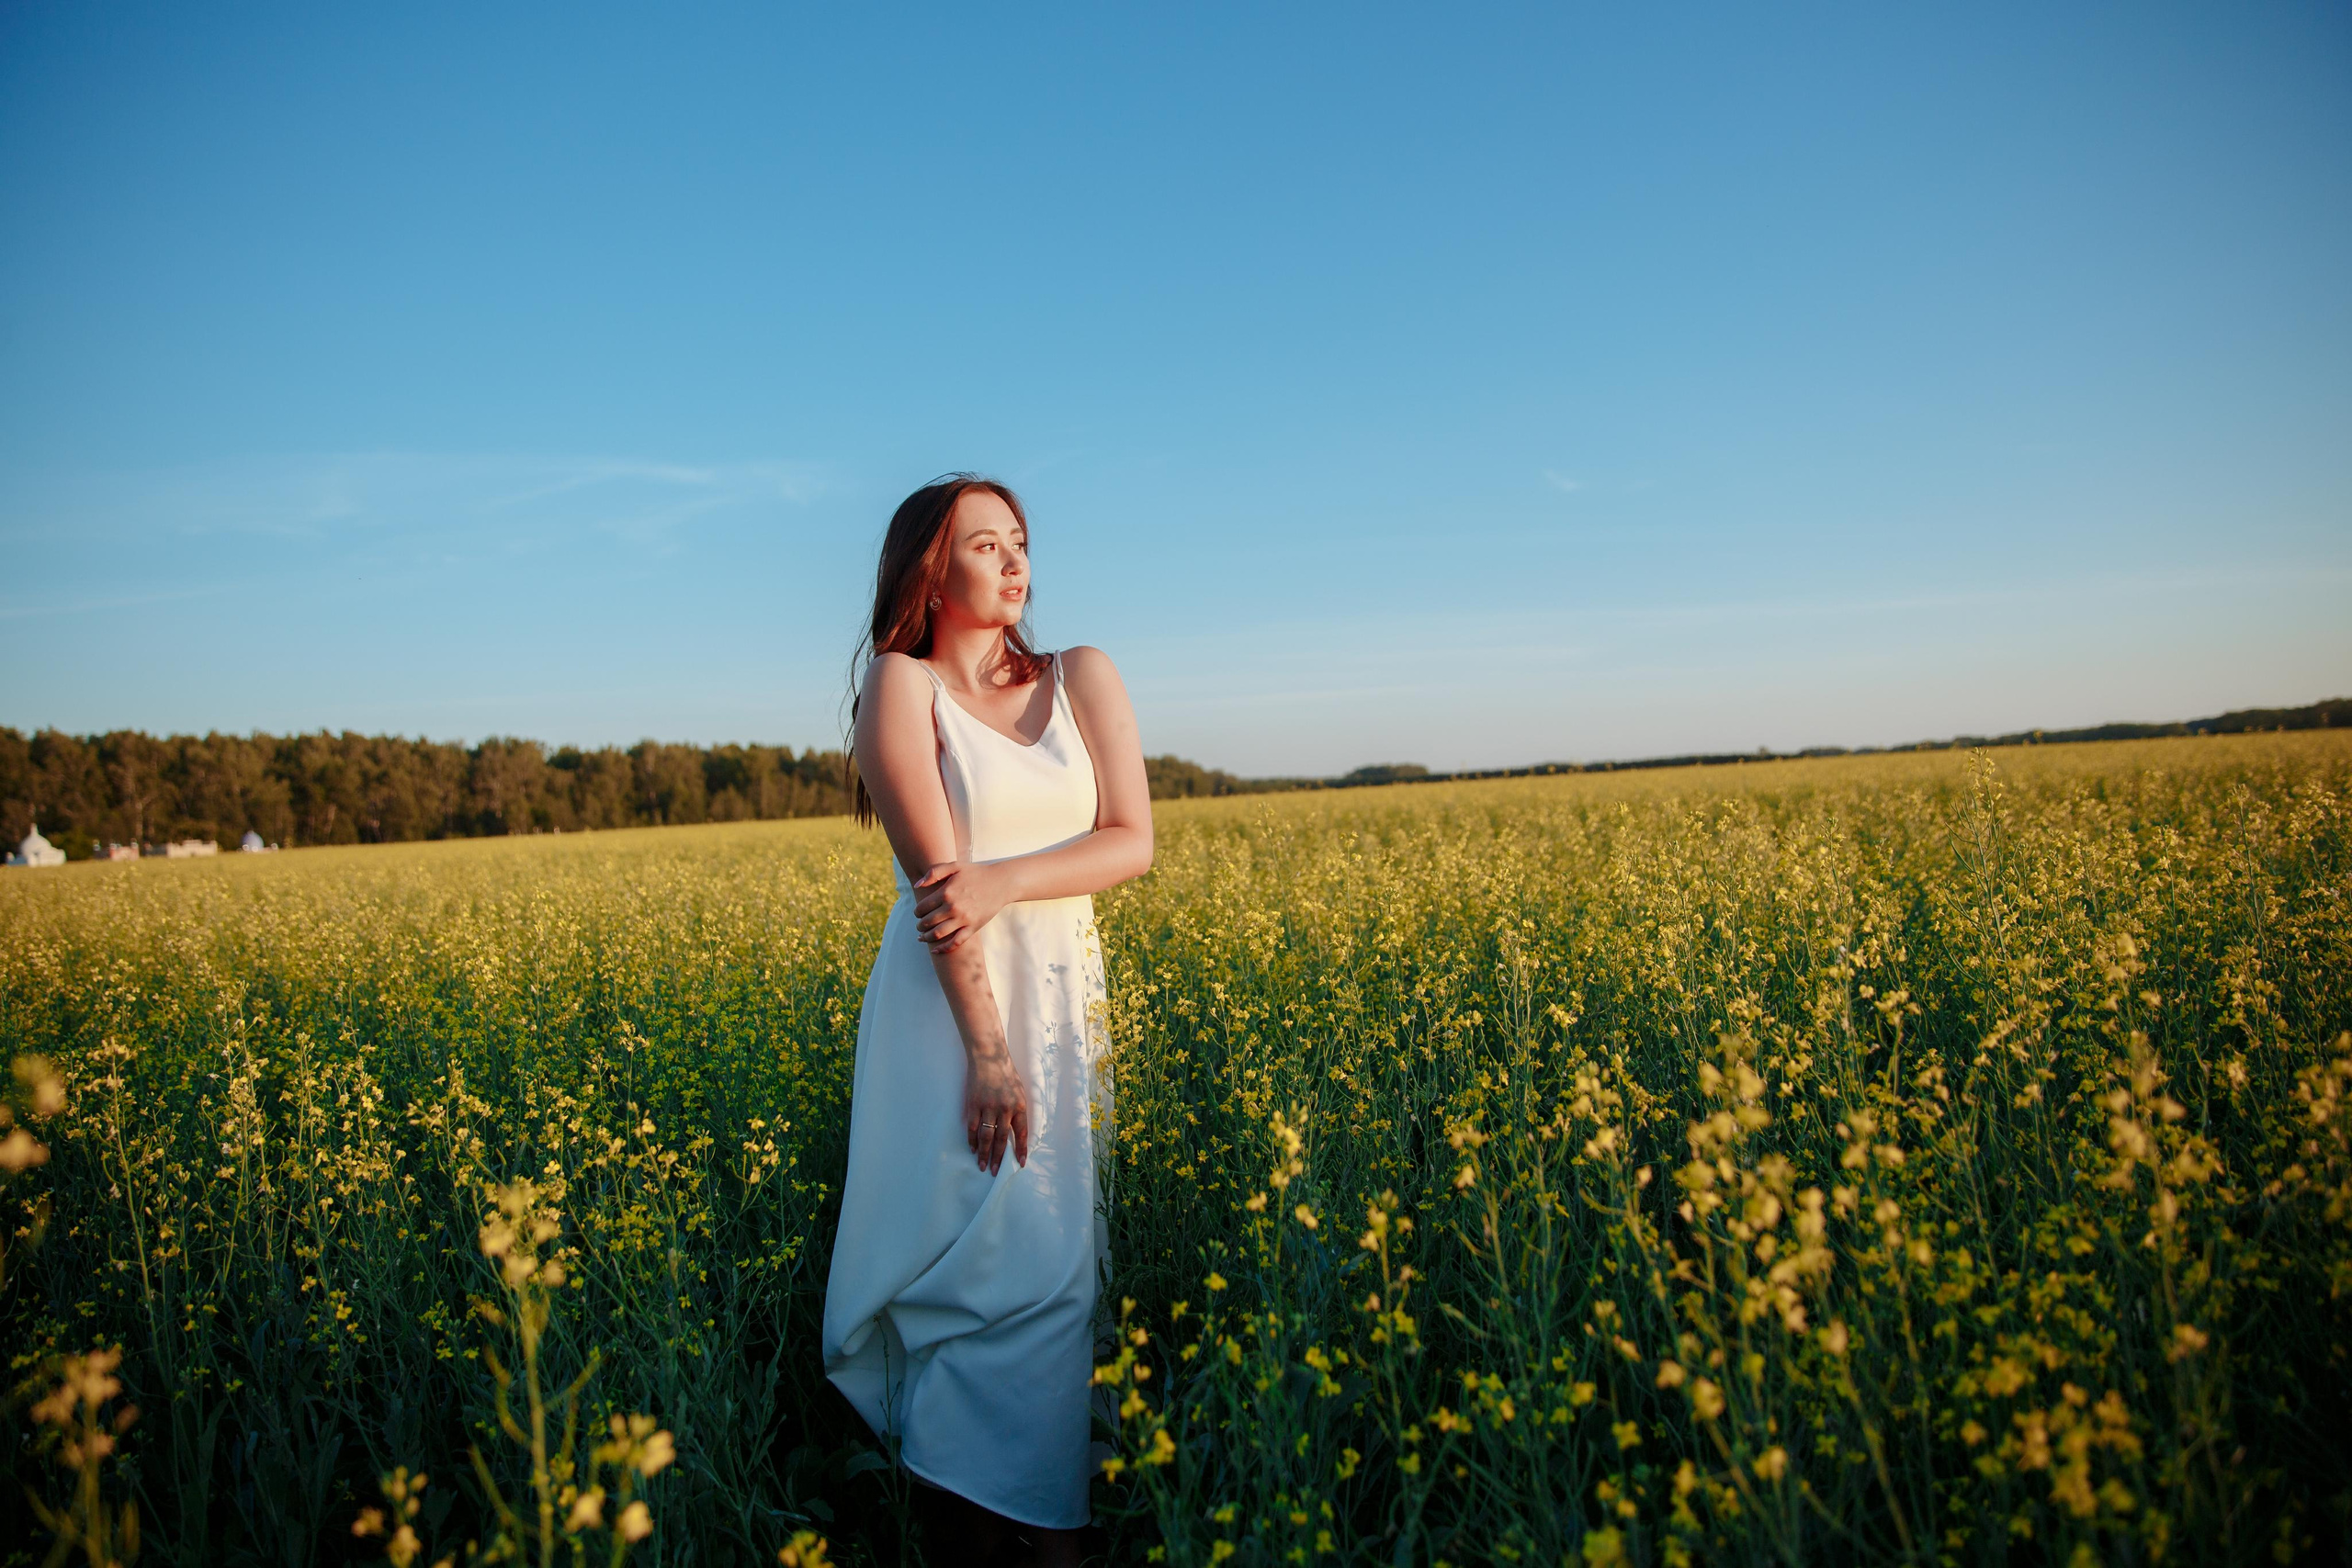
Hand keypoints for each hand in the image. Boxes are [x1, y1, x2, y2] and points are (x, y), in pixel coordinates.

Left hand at [913, 860, 1015, 953]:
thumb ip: (934, 872)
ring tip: (922, 937)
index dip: (917, 912)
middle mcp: (953, 908)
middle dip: (920, 926)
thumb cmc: (976, 873)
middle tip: (919, 926)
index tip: (918, 913)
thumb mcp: (955, 866)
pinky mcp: (973, 928)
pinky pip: (955, 942)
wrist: (1001, 883)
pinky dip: (943, 948)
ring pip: (938, 934)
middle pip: (927, 922)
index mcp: (946, 892)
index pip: (922, 907)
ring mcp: (963, 919)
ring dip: (926, 938)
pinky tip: (935, 950)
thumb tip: (917, 885)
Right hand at [963, 1048, 1029, 1173]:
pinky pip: (972, 1127)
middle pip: (1001, 1139)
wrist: (989, 1055)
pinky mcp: (973, 1104)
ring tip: (982, 1166)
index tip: (1021, 1164)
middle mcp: (1005, 1108)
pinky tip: (972, 1148)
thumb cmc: (1006, 1073)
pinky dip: (972, 1139)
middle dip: (999, 1158)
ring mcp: (988, 1107)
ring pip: (986, 1136)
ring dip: (983, 1153)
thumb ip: (1018, 1110)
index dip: (1021, 1150)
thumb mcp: (1019, 1091)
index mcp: (1019, 1105)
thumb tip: (1016, 1132)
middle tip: (995, 1172)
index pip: (1021, 1133)